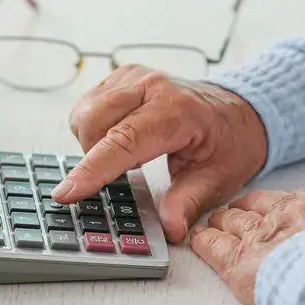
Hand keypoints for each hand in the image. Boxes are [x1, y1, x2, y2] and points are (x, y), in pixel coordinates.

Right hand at [52, 64, 268, 242]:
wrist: (237, 110)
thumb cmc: (228, 142)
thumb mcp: (218, 179)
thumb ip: (188, 203)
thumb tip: (169, 228)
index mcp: (177, 111)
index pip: (123, 142)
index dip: (92, 170)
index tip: (67, 193)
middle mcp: (152, 86)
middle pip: (93, 123)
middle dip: (95, 157)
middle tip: (125, 174)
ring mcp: (135, 77)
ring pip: (85, 113)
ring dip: (93, 141)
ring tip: (126, 155)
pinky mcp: (122, 76)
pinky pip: (88, 104)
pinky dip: (94, 126)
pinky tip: (120, 137)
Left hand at [190, 187, 304, 304]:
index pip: (290, 201)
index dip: (279, 208)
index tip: (274, 212)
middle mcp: (284, 216)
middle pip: (252, 208)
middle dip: (242, 214)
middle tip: (234, 218)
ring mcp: (256, 237)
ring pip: (226, 222)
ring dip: (217, 225)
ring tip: (209, 226)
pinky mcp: (234, 263)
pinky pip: (208, 246)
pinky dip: (199, 243)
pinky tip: (192, 240)